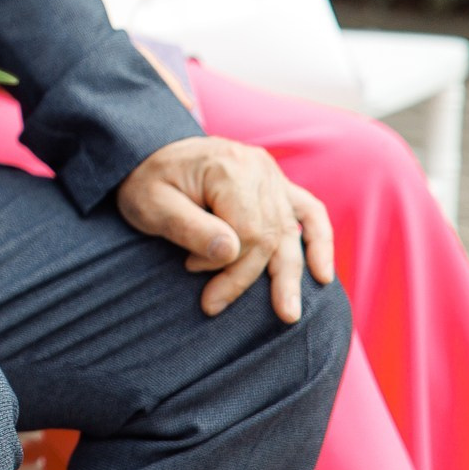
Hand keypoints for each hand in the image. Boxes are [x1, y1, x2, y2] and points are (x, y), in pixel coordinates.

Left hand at [116, 136, 335, 322]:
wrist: (145, 155)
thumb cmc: (145, 183)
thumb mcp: (151, 205)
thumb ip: (189, 228)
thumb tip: (230, 253)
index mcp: (229, 167)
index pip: (248, 233)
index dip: (225, 264)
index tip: (190, 270)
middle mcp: (258, 167)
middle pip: (270, 235)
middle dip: (247, 277)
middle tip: (216, 306)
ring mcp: (271, 174)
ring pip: (291, 231)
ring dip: (291, 275)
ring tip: (288, 314)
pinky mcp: (276, 184)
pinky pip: (310, 212)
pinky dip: (320, 242)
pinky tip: (323, 275)